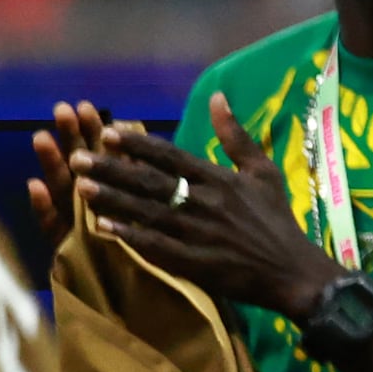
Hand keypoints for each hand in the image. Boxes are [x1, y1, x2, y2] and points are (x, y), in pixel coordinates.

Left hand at [41, 100, 337, 318]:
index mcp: (221, 179)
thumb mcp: (265, 173)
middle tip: (77, 158)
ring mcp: (200, 234)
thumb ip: (237, 137)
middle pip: (151, 182)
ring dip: (113, 199)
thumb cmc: (278, 221)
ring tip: (81, 186)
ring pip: (148, 212)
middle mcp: (207, 203)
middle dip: (112, 169)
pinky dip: (129, 237)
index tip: (106, 133)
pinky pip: (157, 247)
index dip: (137, 145)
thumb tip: (217, 97)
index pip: (172, 156)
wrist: (295, 274)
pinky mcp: (197, 264)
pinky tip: (103, 227)